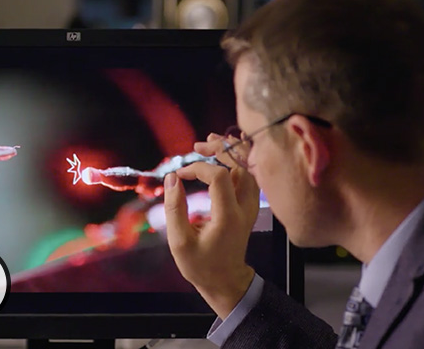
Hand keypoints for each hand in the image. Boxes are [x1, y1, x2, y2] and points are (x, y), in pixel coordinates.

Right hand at [164, 134, 259, 318]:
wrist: (226, 280)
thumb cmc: (200, 265)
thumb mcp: (179, 242)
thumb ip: (174, 208)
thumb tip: (172, 177)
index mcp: (228, 217)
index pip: (219, 177)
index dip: (198, 168)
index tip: (181, 174)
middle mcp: (245, 208)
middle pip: (240, 166)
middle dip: (219, 150)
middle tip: (199, 145)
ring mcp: (251, 207)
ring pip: (248, 168)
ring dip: (230, 152)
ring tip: (211, 143)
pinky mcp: (250, 206)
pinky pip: (249, 176)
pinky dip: (238, 161)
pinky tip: (226, 152)